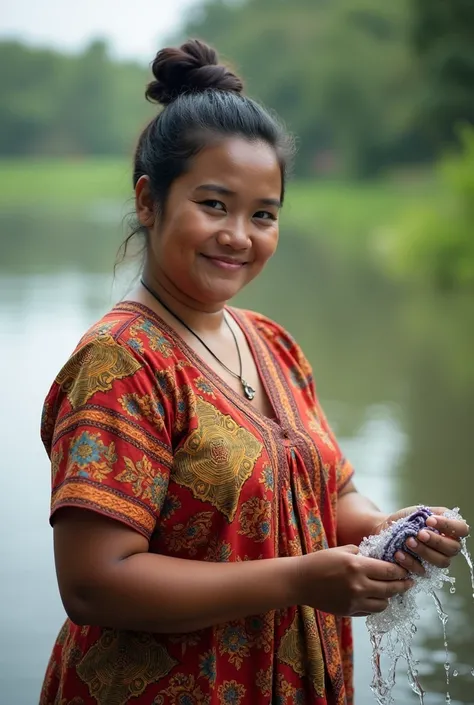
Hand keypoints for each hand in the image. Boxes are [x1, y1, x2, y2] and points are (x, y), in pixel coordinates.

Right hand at [294, 545, 412, 616]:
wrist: (300, 581)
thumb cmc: (319, 561)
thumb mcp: (341, 550)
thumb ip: (361, 554)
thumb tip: (377, 558)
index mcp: (357, 566)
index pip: (389, 571)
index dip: (401, 571)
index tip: (406, 570)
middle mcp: (359, 585)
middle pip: (390, 589)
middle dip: (402, 586)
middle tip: (408, 583)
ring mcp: (354, 601)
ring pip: (383, 604)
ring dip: (388, 597)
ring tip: (389, 591)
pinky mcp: (349, 612)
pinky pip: (370, 611)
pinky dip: (375, 605)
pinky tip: (374, 598)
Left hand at [375, 506, 469, 576]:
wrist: (388, 528)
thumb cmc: (408, 520)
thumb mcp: (421, 511)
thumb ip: (433, 513)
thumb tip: (438, 517)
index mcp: (450, 531)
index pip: (461, 529)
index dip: (449, 526)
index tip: (430, 520)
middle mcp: (447, 547)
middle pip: (452, 548)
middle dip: (436, 541)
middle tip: (420, 534)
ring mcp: (437, 560)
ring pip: (441, 561)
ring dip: (425, 551)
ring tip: (409, 542)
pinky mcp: (424, 570)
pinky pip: (422, 571)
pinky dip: (410, 562)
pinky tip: (399, 553)